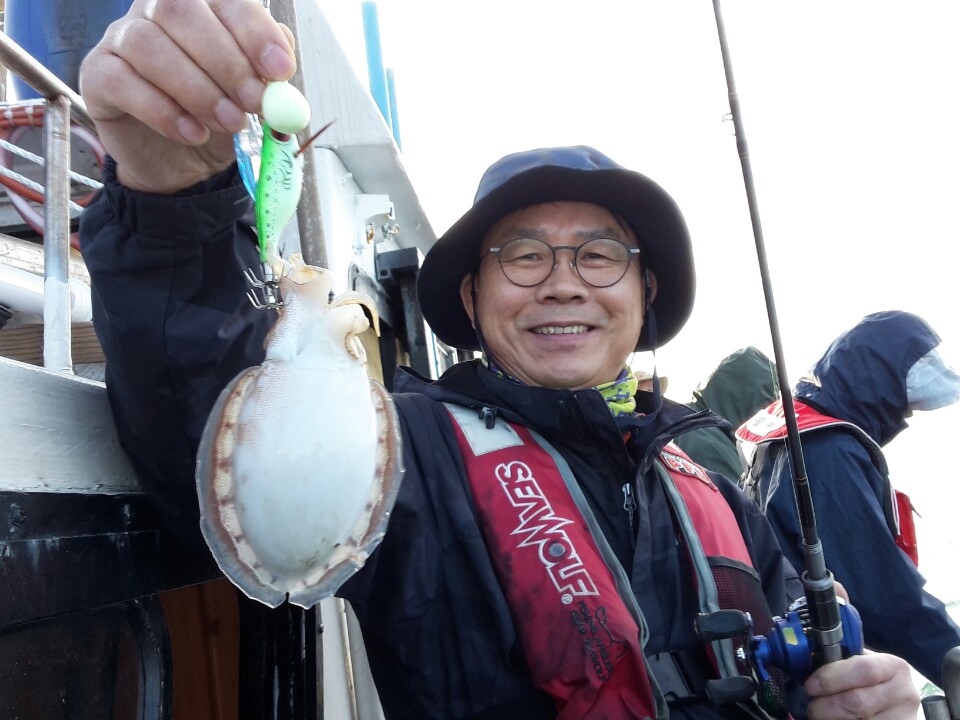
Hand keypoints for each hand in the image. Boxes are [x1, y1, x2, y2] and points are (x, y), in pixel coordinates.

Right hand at [79, 0, 296, 192]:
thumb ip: (268, 74)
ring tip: (229, 124)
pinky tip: (193, 134)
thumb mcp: (253, 96)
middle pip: (180, 9)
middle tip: (255, 103)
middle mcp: (155, 11)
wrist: (182, 165)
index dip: (254, 30)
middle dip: (226, 60)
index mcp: (202, 6)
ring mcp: (121, 39)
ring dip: (197, 89)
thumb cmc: (219, 118)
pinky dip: (163, 111)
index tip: (280, 70)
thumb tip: (283, 58)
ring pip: (149, 44)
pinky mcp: (97, 75)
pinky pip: (122, 81)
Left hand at [805, 652, 918, 719]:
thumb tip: (808, 664)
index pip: (862, 670)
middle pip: (857, 702)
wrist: (899, 701)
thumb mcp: (863, 664)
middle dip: (826, 706)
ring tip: (822, 716)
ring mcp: (904, 718)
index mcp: (894, 667)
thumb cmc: (872, 680)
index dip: (831, 678)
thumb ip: (842, 662)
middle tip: (812, 707)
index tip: (810, 686)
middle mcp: (904, 694)